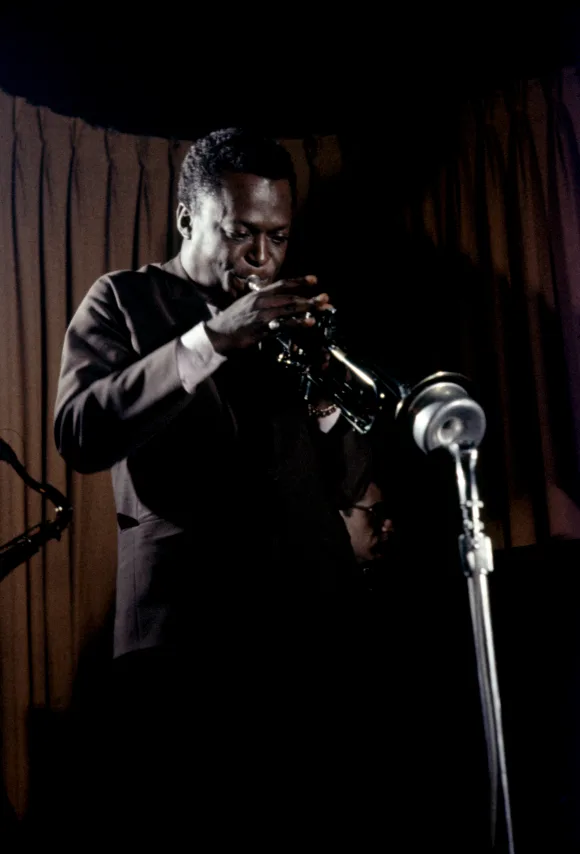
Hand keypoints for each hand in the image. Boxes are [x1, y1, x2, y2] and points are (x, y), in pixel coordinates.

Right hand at [204, 275, 330, 354]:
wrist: (217, 336)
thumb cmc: (232, 322)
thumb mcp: (246, 305)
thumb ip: (260, 300)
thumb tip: (272, 298)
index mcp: (258, 294)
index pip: (282, 284)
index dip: (299, 281)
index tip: (314, 280)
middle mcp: (260, 301)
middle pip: (290, 296)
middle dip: (309, 296)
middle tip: (325, 298)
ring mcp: (261, 314)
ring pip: (289, 308)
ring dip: (307, 307)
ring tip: (322, 307)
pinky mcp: (261, 328)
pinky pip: (283, 323)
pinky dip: (297, 322)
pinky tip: (308, 322)